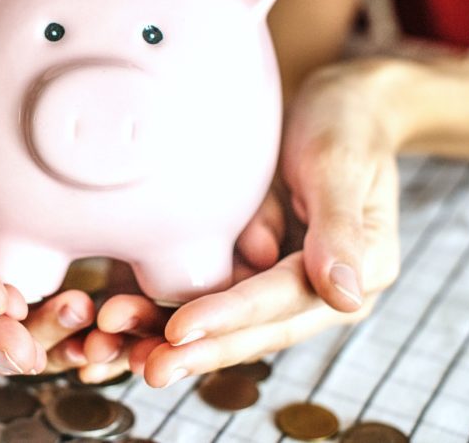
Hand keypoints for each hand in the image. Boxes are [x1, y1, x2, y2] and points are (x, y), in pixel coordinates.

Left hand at [108, 63, 402, 386]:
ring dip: (167, 338)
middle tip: (145, 368)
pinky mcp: (243, 266)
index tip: (180, 330)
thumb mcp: (342, 165)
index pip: (281, 300)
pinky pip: (200, 295)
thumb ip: (340, 230)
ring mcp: (273, 280)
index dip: (229, 317)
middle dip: (195, 350)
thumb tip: (346, 297)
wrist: (333, 101)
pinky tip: (118, 326)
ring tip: (116, 355)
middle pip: (248, 328)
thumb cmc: (343, 124)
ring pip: (219, 321)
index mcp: (352, 273)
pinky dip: (159, 310)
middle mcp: (312, 289)